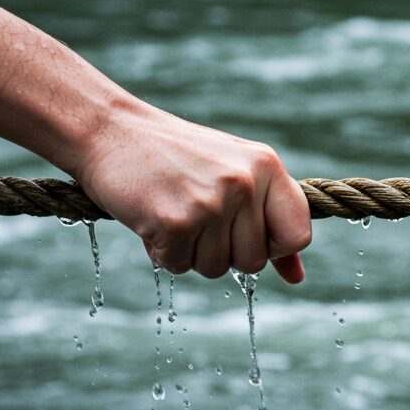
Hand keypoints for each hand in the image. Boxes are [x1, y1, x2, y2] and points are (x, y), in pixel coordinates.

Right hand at [75, 104, 311, 281]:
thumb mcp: (234, 174)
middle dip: (224, 251)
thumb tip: (297, 278)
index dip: (274, 247)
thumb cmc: (176, 157)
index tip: (248, 234)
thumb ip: (269, 220)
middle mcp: (245, 183)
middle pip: (254, 261)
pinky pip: (179, 266)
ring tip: (174, 211)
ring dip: (191, 252)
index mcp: (267, 166)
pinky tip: (153, 218)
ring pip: (216, 268)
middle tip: (197, 216)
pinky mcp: (176, 222)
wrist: (111, 131)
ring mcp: (211, 203)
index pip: (299, 235)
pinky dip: (163, 252)